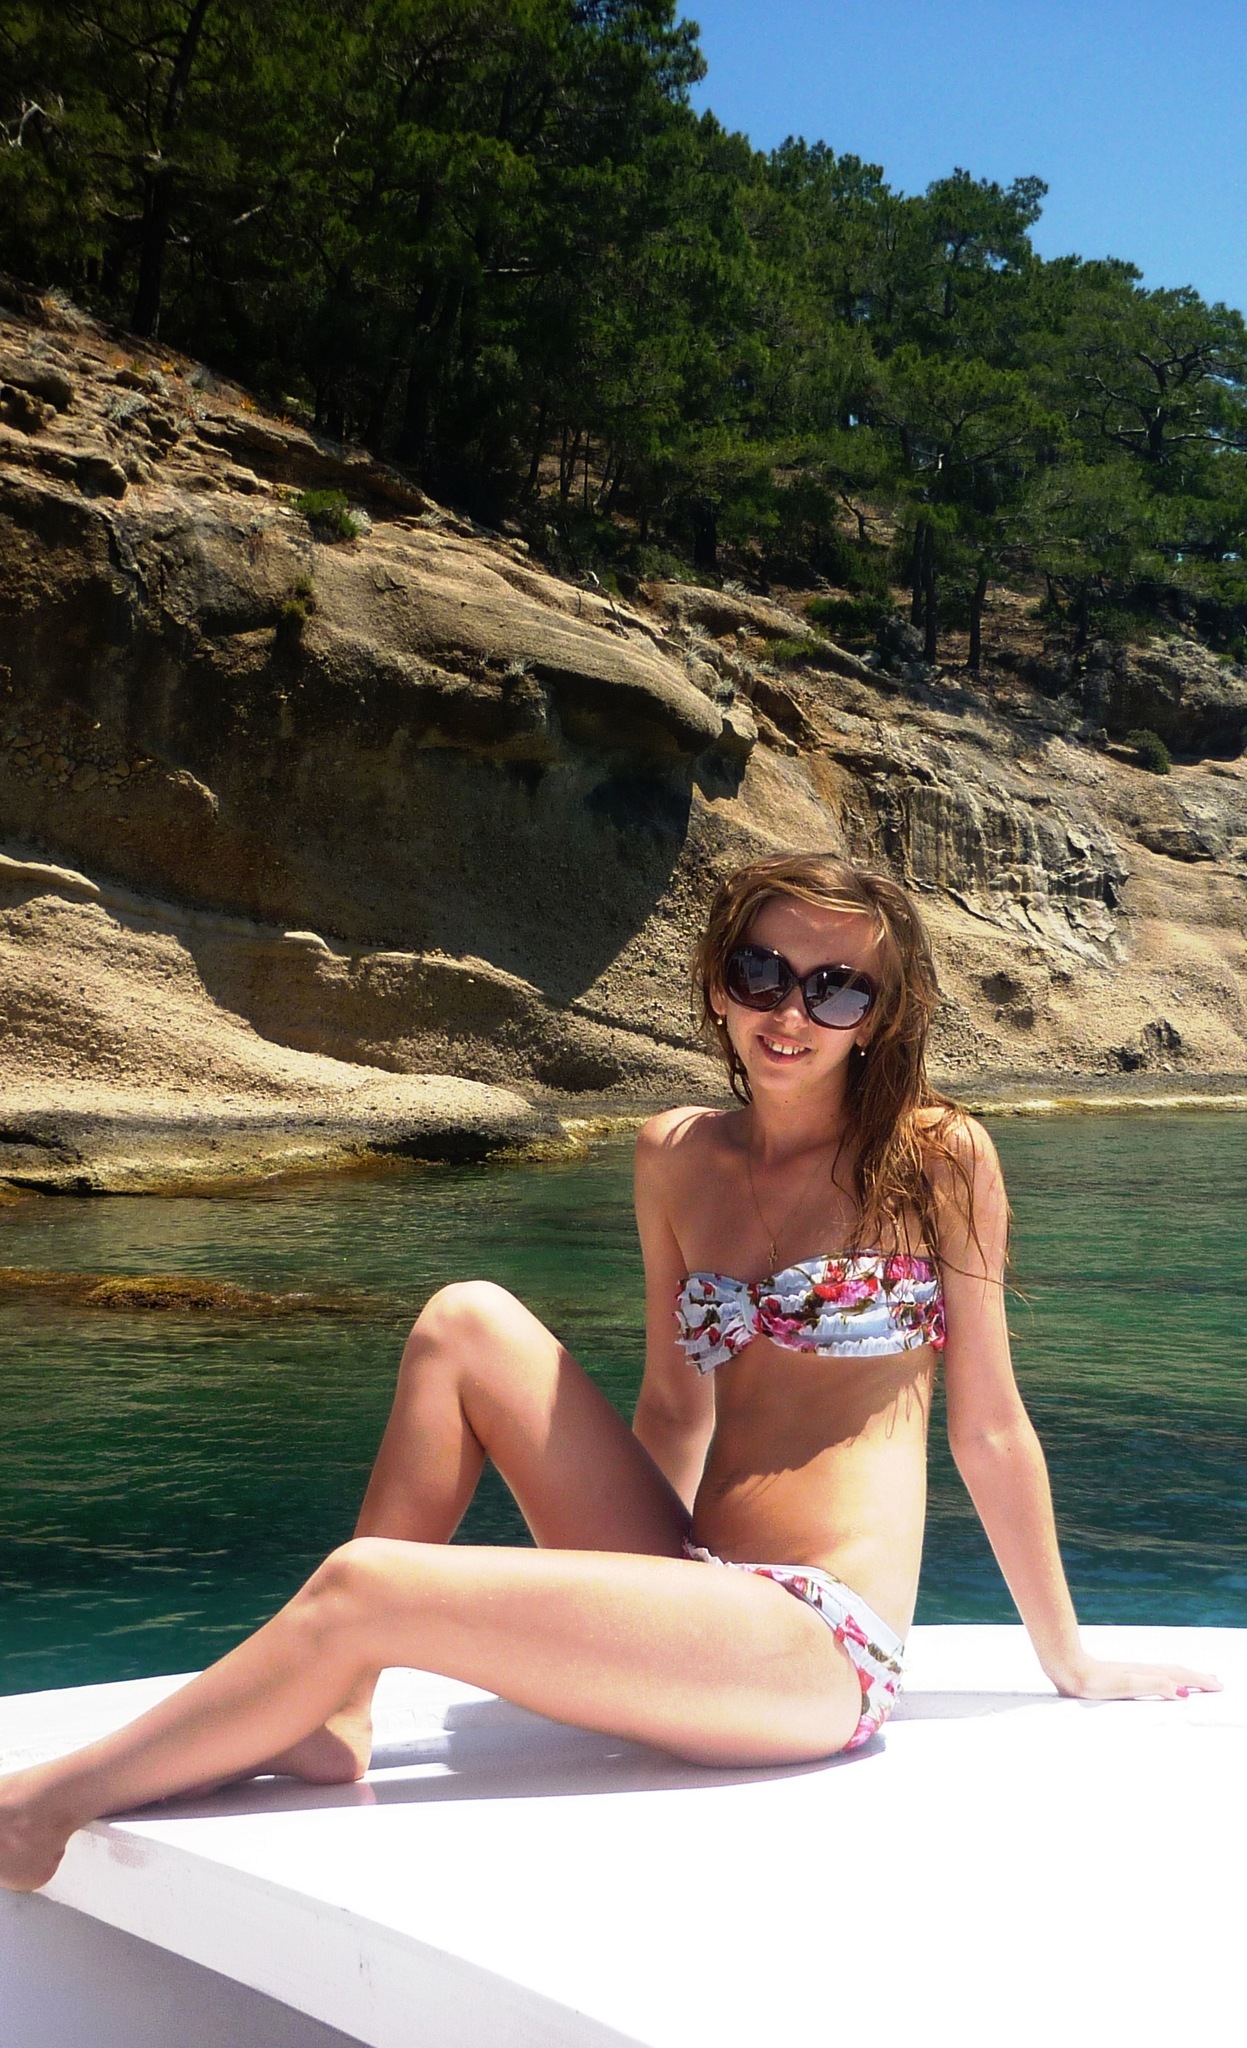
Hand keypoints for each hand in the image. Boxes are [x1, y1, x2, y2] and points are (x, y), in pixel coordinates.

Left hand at [1052, 1656, 1221, 1701]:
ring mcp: (1133, 1671)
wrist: (1069, 1669)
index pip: (1180, 1676)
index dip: (1200, 1681)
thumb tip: (1183, 1692)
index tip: (1219, 1686)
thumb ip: (1155, 1686)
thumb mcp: (1127, 1685)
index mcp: (1147, 1673)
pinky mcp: (1123, 1675)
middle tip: (1216, 1683)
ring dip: (1184, 1676)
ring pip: (1166, 1672)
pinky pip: (1154, 1675)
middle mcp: (1143, 1670)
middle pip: (1176, 1672)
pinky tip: (1162, 1682)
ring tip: (1196, 1680)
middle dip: (1197, 1678)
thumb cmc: (1095, 1681)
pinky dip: (1167, 1677)